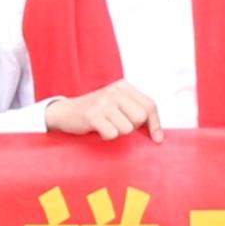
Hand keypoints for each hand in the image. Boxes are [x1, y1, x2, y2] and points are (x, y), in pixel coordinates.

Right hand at [42, 83, 161, 139]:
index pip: (150, 106)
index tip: (157, 139)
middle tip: (118, 125)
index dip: (155, 124)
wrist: (65, 112)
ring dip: (118, 133)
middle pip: (140, 117)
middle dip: (132, 128)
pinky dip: (106, 136)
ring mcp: (103, 101)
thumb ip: (136, 112)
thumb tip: (159, 136)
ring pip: (127, 128)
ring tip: (106, 126)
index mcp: (124, 86)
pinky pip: (112, 134)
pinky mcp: (92, 114)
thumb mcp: (117, 105)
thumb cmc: (97, 112)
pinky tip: (98, 129)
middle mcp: (115, 91)